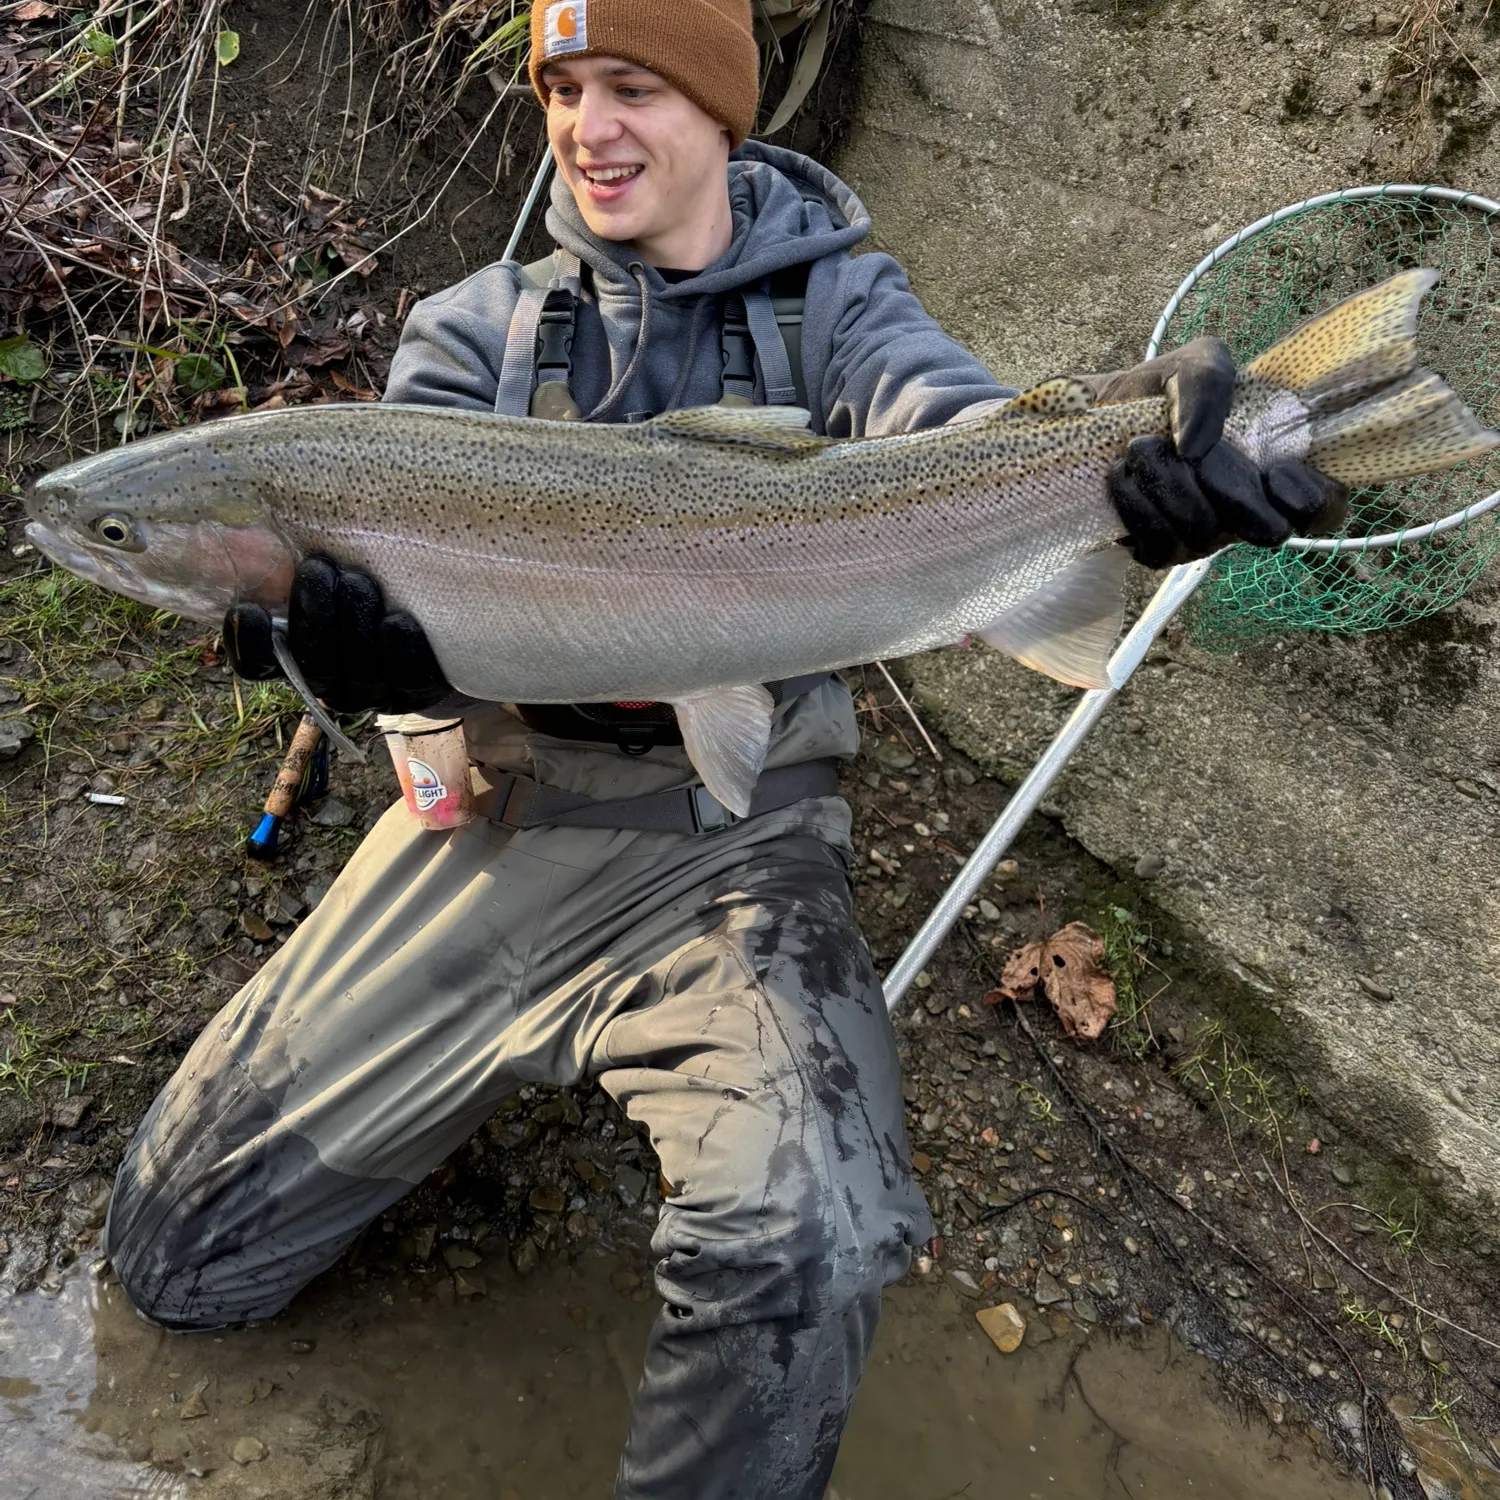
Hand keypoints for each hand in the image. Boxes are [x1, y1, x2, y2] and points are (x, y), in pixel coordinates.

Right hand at [224, 554, 450, 714]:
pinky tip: (397, 621)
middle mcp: (332, 680)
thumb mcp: (325, 561)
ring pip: (357, 674)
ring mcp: (375, 691)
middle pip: (312, 664)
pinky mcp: (417, 692)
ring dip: (353, 626)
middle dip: (313, 615)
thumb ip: (280, 554)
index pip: (257, 664)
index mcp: (296, 653)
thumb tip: (236, 533)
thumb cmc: (369, 573)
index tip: (250, 609)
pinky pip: (407, 680)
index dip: (248, 644)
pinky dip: (401, 652)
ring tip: (357, 582)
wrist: (442, 615)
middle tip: (318, 568)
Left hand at [1087, 337, 1348, 567]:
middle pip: (1267, 531)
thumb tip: (1194, 446)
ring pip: (1206, 534)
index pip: (1323, 511)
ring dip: (1168, 483)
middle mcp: (1245, 513)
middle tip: (1195, 455)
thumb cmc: (1165, 390)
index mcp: (1273, 471)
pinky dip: (1136, 505)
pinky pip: (1159, 547)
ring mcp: (1204, 538)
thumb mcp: (1197, 361)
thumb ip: (1209, 381)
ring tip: (1139, 447)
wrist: (1099, 413)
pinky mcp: (1160, 550)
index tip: (1276, 468)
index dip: (1313, 500)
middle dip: (1231, 489)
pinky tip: (1121, 474)